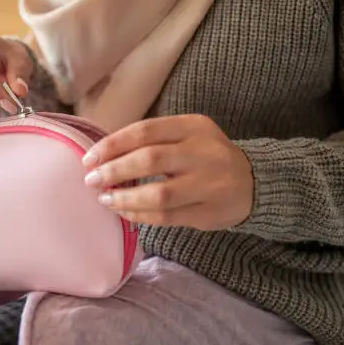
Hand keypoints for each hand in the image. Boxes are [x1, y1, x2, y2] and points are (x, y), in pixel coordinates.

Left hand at [82, 115, 253, 230]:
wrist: (253, 183)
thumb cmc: (206, 156)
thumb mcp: (187, 135)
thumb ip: (153, 140)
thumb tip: (103, 155)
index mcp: (194, 127)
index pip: (145, 131)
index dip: (112, 145)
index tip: (90, 158)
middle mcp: (204, 153)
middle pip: (150, 160)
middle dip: (114, 171)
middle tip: (91, 180)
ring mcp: (209, 184)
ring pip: (159, 194)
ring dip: (125, 198)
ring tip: (105, 199)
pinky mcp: (209, 212)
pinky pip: (167, 217)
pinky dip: (140, 215)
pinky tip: (124, 212)